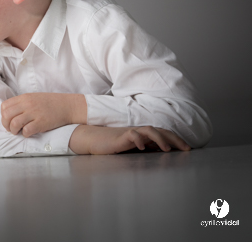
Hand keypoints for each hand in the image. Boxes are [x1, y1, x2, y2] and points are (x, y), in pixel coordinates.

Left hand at [0, 93, 85, 136]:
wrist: (67, 105)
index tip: (8, 120)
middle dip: (6, 124)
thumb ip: (21, 103)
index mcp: (24, 97)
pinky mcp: (41, 123)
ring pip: (14, 123)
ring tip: (18, 132)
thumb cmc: (50, 103)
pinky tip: (29, 133)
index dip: (4, 115)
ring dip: (14, 130)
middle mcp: (27, 104)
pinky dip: (25, 134)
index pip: (4, 106)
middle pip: (7, 115)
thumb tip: (9, 113)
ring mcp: (34, 113)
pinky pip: (26, 130)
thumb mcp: (33, 98)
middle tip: (11, 128)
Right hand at [69, 125, 190, 154]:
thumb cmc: (113, 145)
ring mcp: (130, 133)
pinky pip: (132, 135)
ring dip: (159, 139)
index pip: (163, 134)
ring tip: (167, 149)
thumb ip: (146, 148)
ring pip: (148, 130)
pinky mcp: (120, 137)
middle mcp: (139, 132)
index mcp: (143, 135)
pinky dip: (138, 140)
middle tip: (186, 148)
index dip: (176, 140)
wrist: (95, 139)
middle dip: (174, 139)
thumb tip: (161, 152)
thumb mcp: (133, 148)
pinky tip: (142, 147)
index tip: (188, 149)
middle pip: (160, 130)